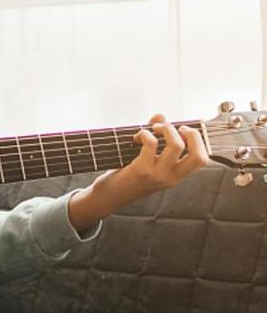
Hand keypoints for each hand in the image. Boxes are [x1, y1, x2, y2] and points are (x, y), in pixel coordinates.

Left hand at [67, 114, 207, 231]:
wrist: (109, 197)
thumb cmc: (128, 177)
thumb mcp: (148, 161)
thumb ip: (156, 138)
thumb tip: (160, 115)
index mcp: (176, 176)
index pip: (203, 160)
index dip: (199, 141)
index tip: (183, 131)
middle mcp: (171, 177)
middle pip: (198, 154)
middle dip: (191, 133)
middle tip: (172, 128)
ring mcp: (157, 174)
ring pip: (176, 145)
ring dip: (166, 129)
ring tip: (153, 128)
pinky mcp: (141, 170)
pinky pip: (151, 144)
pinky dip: (145, 134)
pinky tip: (137, 137)